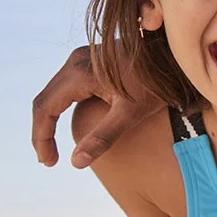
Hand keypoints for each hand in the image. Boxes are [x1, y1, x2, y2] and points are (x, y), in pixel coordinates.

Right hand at [31, 45, 161, 166]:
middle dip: (43, 132)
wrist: (175, 53)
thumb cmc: (159, 83)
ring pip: (54, 92)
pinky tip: (68, 124)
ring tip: (54, 147)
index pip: (45, 109)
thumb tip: (76, 163)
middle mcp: (75, 61)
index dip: (42, 138)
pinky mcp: (91, 60)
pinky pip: (66, 86)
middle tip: (49, 160)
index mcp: (79, 73)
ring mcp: (82, 57)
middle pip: (45, 100)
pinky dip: (62, 107)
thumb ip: (103, 137)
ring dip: (50, 119)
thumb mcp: (132, 113)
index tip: (49, 163)